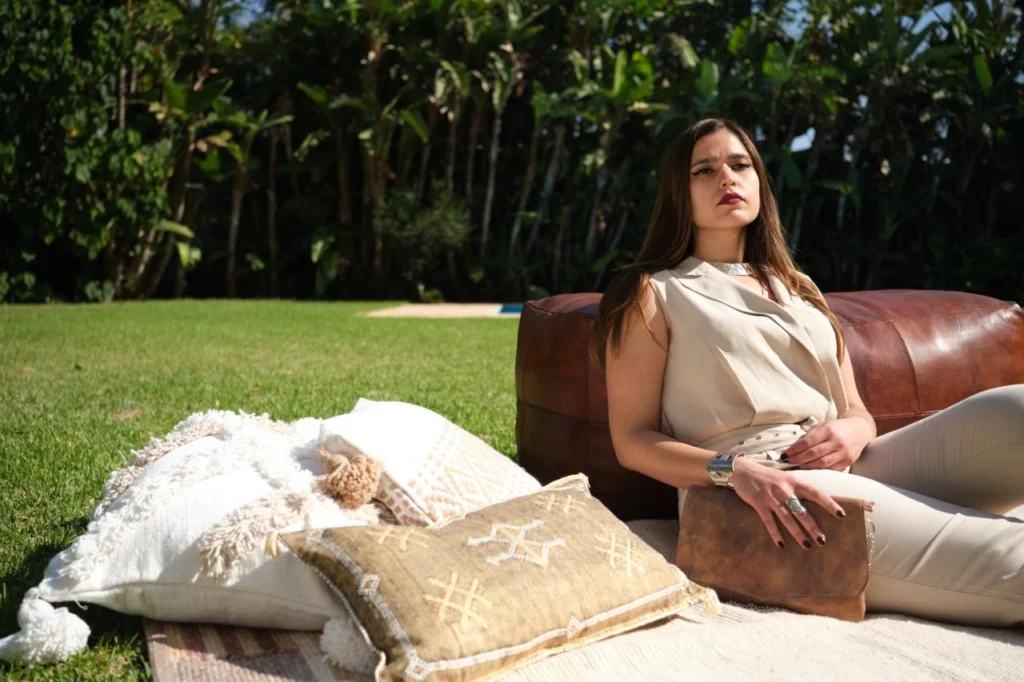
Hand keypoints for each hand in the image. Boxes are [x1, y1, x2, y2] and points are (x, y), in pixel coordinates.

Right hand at [730, 457, 845, 548]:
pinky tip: (781, 545)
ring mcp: (771, 497)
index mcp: (794, 481)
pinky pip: (769, 522)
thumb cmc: (767, 475)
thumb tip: (816, 499)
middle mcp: (784, 489)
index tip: (841, 515)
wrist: (742, 469)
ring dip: (797, 533)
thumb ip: (798, 487)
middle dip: (813, 527)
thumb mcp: (786, 476)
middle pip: (802, 511)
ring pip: (787, 518)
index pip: (816, 493)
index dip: (829, 504)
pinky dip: (775, 534)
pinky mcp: (758, 503)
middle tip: (822, 540)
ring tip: (807, 545)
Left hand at [782, 417, 872, 470]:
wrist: (860, 430)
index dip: (794, 450)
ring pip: (821, 463)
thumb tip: (792, 448)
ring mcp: (843, 452)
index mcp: (828, 430)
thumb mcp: (823, 426)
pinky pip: (831, 468)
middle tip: (788, 462)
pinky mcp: (848, 461)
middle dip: (798, 459)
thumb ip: (809, 436)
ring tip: (797, 467)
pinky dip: (819, 470)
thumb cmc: (837, 428)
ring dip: (807, 467)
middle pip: (813, 454)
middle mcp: (836, 441)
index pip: (807, 442)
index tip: (784, 455)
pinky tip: (810, 470)